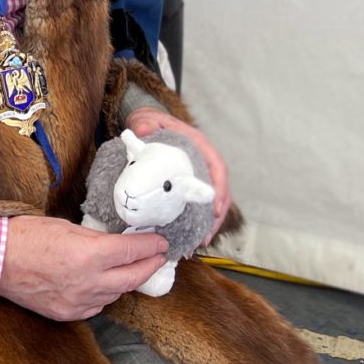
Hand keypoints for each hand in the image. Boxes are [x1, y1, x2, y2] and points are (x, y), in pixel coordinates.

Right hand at [0, 215, 167, 320]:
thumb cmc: (25, 236)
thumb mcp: (65, 226)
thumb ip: (94, 238)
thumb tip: (115, 243)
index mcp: (89, 255)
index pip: (132, 251)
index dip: (151, 246)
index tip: (160, 242)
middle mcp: (89, 282)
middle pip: (133, 278)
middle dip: (150, 266)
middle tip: (159, 257)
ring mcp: (79, 302)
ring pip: (116, 294)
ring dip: (127, 280)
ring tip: (133, 268)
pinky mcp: (67, 313)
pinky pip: (97, 306)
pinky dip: (105, 294)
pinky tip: (105, 284)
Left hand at [124, 107, 229, 243]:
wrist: (146, 125)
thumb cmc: (151, 122)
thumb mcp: (148, 120)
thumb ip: (146, 123)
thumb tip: (143, 130)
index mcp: (199, 145)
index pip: (217, 167)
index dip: (220, 188)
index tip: (216, 208)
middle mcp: (203, 161)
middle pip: (219, 191)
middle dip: (216, 216)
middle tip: (206, 237)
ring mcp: (198, 174)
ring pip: (211, 202)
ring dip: (208, 224)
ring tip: (199, 243)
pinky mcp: (188, 185)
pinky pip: (198, 204)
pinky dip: (196, 221)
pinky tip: (189, 238)